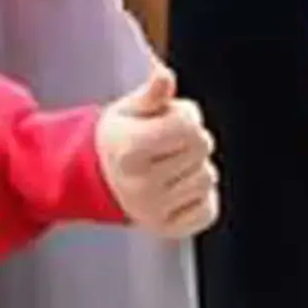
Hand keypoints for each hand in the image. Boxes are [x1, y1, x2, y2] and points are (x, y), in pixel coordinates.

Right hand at [96, 65, 217, 239]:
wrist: (98, 179)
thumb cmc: (120, 136)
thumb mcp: (128, 109)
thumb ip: (151, 94)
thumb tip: (165, 77)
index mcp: (130, 149)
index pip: (188, 125)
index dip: (187, 114)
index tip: (172, 117)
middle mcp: (141, 185)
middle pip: (202, 148)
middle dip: (193, 137)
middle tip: (172, 140)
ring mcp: (154, 212)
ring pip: (208, 178)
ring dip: (197, 166)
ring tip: (173, 164)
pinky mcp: (167, 230)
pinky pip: (209, 210)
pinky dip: (202, 197)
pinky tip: (181, 188)